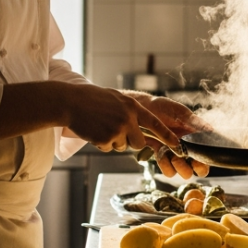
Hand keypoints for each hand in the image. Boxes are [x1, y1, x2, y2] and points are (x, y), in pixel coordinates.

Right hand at [57, 84, 177, 154]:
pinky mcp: (106, 140)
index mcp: (132, 106)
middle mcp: (128, 118)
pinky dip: (101, 143)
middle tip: (116, 132)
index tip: (177, 144)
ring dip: (113, 141)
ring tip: (100, 126)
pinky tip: (93, 131)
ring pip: (122, 146)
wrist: (70, 102)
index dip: (167, 135)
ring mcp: (117, 129)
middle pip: (138, 142)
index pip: (155, 123)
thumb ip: (130, 110)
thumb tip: (140, 125)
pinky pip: (109, 148)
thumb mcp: (116, 98)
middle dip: (130, 142)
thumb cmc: (91, 99)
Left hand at [124, 92, 209, 178]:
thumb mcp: (181, 112)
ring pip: (178, 172)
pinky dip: (164, 163)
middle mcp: (184, 149)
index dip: (204, 164)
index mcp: (194, 139)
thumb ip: (196, 122)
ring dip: (177, 167)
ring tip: (173, 156)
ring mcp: (172, 153)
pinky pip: (165, 167)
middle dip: (188, 168)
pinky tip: (161, 152)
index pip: (204, 159)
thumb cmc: (163, 107)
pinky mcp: (159, 154)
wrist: (143, 107)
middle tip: (183, 158)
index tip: (199, 160)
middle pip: (192, 170)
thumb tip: (211, 130)